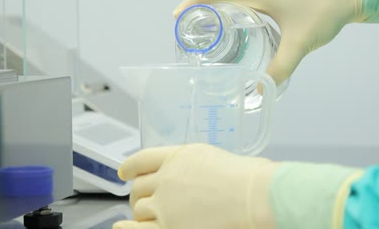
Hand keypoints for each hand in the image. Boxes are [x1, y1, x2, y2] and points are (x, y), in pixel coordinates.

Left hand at [112, 144, 279, 228]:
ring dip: (141, 212)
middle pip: (139, 186)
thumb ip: (198, 167)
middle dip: (138, 194)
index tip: (125, 171)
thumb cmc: (251, 179)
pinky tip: (122, 228)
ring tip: (146, 218)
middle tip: (142, 200)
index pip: (145, 158)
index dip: (131, 166)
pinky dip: (127, 228)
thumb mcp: (220, 160)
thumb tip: (199, 179)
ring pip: (140, 208)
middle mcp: (167, 178)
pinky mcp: (167, 226)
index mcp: (180, 156)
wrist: (256, 197)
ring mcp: (165, 204)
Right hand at [173, 0, 362, 85]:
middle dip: (197, 6)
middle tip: (184, 28)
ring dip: (211, 7)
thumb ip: (280, 68)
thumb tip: (259, 90)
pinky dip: (227, 9)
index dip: (194, 2)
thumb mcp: (299, 44)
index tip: (177, 16)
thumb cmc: (323, 14)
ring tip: (198, 29)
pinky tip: (226, 27)